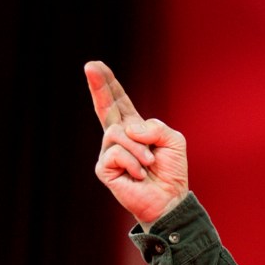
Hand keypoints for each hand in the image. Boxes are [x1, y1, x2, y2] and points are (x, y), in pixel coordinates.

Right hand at [85, 60, 188, 227]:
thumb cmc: (171, 171)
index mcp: (135, 128)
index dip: (109, 84)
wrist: (170, 199)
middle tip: (90, 65)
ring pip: (118, 134)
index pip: (119, 102)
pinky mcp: (104, 168)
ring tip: (149, 165)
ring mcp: (109, 152)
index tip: (96, 66)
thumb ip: (156, 127)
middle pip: (105, 107)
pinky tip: (138, 175)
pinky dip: (133, 163)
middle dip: (98, 86)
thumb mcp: (173, 141)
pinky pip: (116, 153)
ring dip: (140, 150)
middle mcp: (118, 137)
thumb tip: (129, 130)